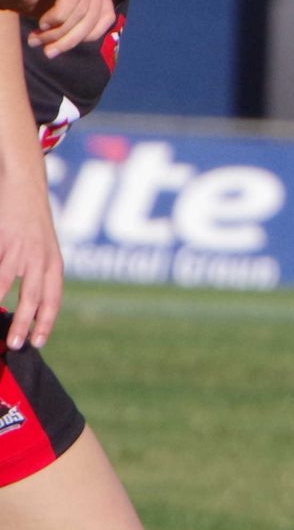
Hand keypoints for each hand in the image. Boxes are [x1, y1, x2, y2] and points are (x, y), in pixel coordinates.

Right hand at [0, 161, 62, 350]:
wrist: (25, 184)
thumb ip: (37, 273)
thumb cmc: (32, 221)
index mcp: (54, 263)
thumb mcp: (43, 248)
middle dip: (24, 323)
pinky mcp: (2, 238)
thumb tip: (29, 304)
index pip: (54, 299)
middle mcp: (40, 257)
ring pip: (5, 283)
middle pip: (33, 297)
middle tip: (15, 345)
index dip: (47, 322)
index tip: (39, 342)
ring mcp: (19, 248)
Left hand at [2, 0, 115, 58]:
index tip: (40, 26)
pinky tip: (66, 42)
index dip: (61, 14)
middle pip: (86, 8)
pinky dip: (87, 36)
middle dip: (63, 31)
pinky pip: (104, 21)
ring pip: (95, 19)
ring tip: (48, 49)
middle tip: (38, 43)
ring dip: (72, 39)